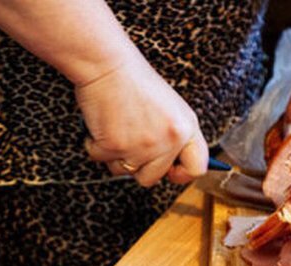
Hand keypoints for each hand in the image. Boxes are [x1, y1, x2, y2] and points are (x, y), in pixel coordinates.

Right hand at [77, 58, 208, 186]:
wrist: (107, 64)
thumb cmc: (132, 79)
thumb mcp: (168, 107)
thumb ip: (171, 135)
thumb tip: (166, 166)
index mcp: (186, 127)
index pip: (196, 168)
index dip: (181, 174)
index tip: (169, 172)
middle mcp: (168, 140)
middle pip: (152, 177)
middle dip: (136, 165)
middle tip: (128, 142)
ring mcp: (142, 146)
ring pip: (124, 171)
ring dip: (114, 154)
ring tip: (115, 126)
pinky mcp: (116, 146)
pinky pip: (101, 159)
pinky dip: (95, 144)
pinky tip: (101, 123)